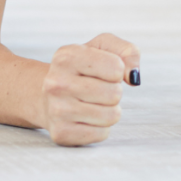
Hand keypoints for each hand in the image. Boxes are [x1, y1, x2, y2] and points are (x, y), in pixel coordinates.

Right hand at [42, 32, 139, 146]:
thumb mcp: (103, 47)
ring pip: (111, 115)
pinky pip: (102, 134)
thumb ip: (128, 51)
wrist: (47, 96)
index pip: (116, 68)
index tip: (103, 71)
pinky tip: (86, 118)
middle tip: (98, 90)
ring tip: (92, 103)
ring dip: (109, 110)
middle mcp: (56, 83)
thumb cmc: (83, 69)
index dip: (117, 71)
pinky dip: (101, 127)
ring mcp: (56, 110)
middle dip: (114, 92)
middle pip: (115, 94)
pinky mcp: (61, 133)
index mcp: (66, 57)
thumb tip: (133, 77)